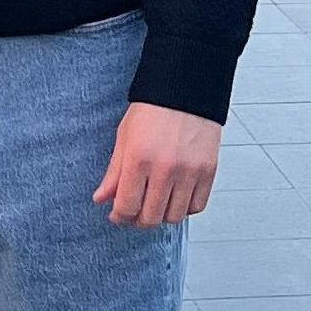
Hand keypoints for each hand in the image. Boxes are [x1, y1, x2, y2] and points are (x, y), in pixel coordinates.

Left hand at [93, 103, 220, 227]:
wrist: (185, 90)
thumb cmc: (153, 110)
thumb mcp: (124, 138)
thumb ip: (114, 173)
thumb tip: (101, 199)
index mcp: (139, 159)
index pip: (127, 207)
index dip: (119, 216)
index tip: (118, 214)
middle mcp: (165, 169)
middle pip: (151, 217)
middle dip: (139, 220)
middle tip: (136, 211)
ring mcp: (189, 172)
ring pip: (174, 216)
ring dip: (162, 215)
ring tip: (156, 202)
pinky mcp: (208, 171)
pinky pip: (197, 206)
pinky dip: (185, 208)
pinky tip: (176, 196)